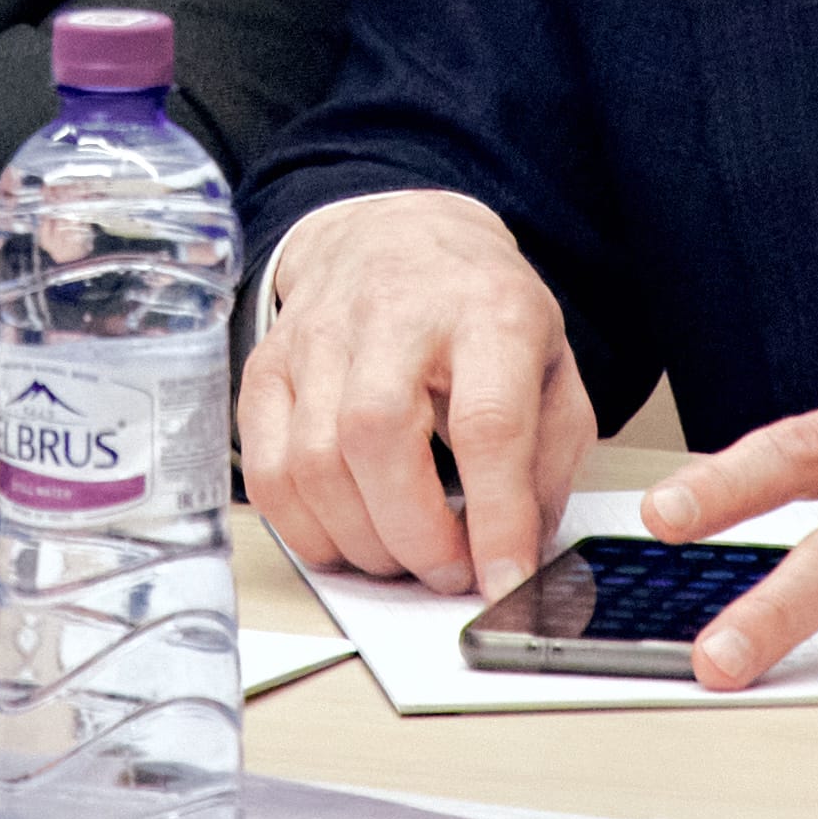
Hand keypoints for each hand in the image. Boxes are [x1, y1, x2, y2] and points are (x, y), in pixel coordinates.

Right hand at [237, 191, 594, 598]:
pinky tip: (345, 537)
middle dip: (414, 535)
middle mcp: (395, 314)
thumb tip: (519, 555)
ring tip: (401, 555)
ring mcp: (318, 336)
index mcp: (486, 312)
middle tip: (447, 572)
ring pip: (313, 461)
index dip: (495, 516)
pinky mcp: (267, 364)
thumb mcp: (551, 367)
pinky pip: (266, 468)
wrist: (397, 236)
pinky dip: (303, 528)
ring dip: (361, 540)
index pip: (487, 423)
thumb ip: (547, 462)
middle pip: (379, 438)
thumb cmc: (478, 314)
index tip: (504, 582)